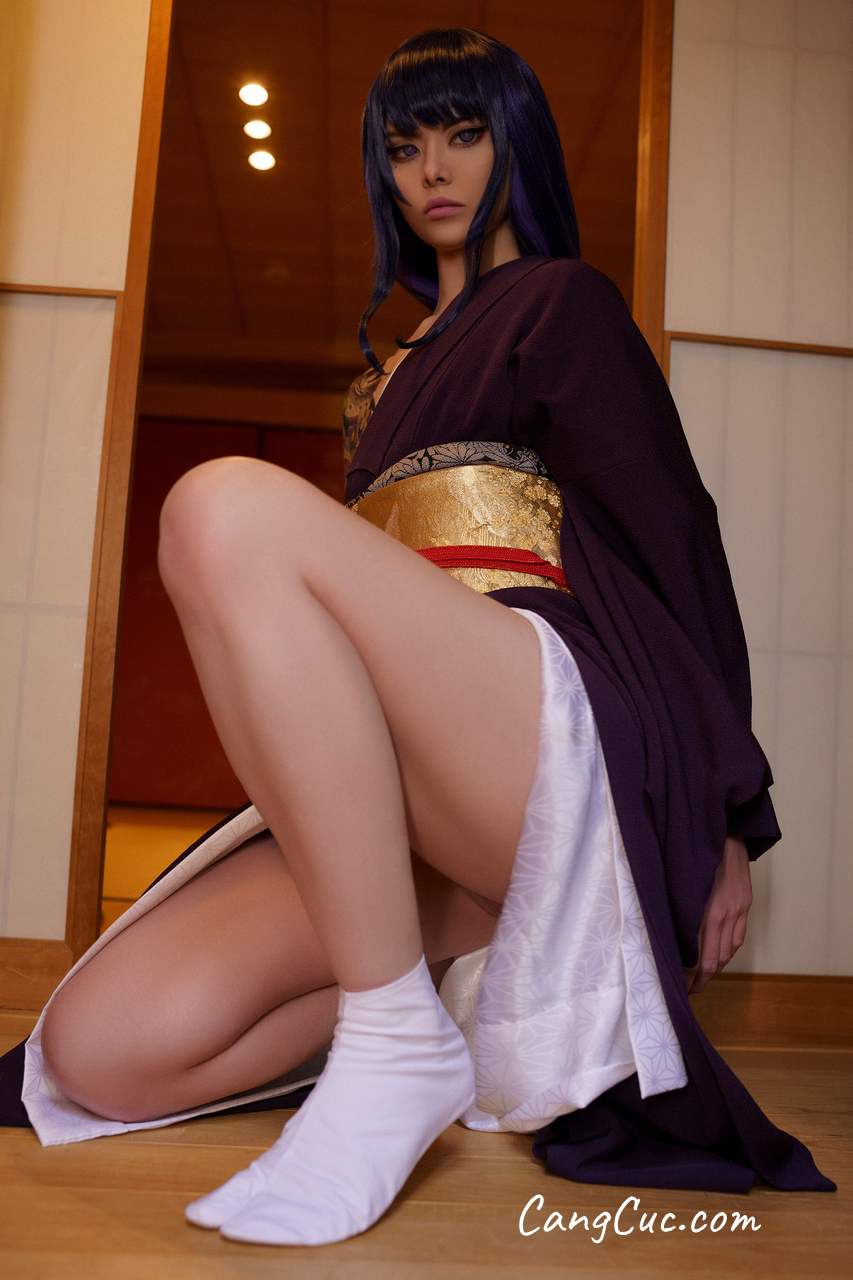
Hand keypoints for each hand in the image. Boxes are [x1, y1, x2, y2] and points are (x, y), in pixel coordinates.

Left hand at [685, 835, 751, 994]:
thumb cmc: (691, 853)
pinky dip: (729, 952)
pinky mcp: (746, 903)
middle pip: (714, 960)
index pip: (697, 957)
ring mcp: (738, 909)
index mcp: (704, 910)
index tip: (677, 986)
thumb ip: (674, 909)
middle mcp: (724, 913)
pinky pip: (739, 937)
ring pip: (729, 952)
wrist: (723, 830)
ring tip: (702, 979)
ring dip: (716, 969)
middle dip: (700, 979)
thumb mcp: (676, 882)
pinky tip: (720, 958)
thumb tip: (664, 936)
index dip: (688, 975)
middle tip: (688, 991)